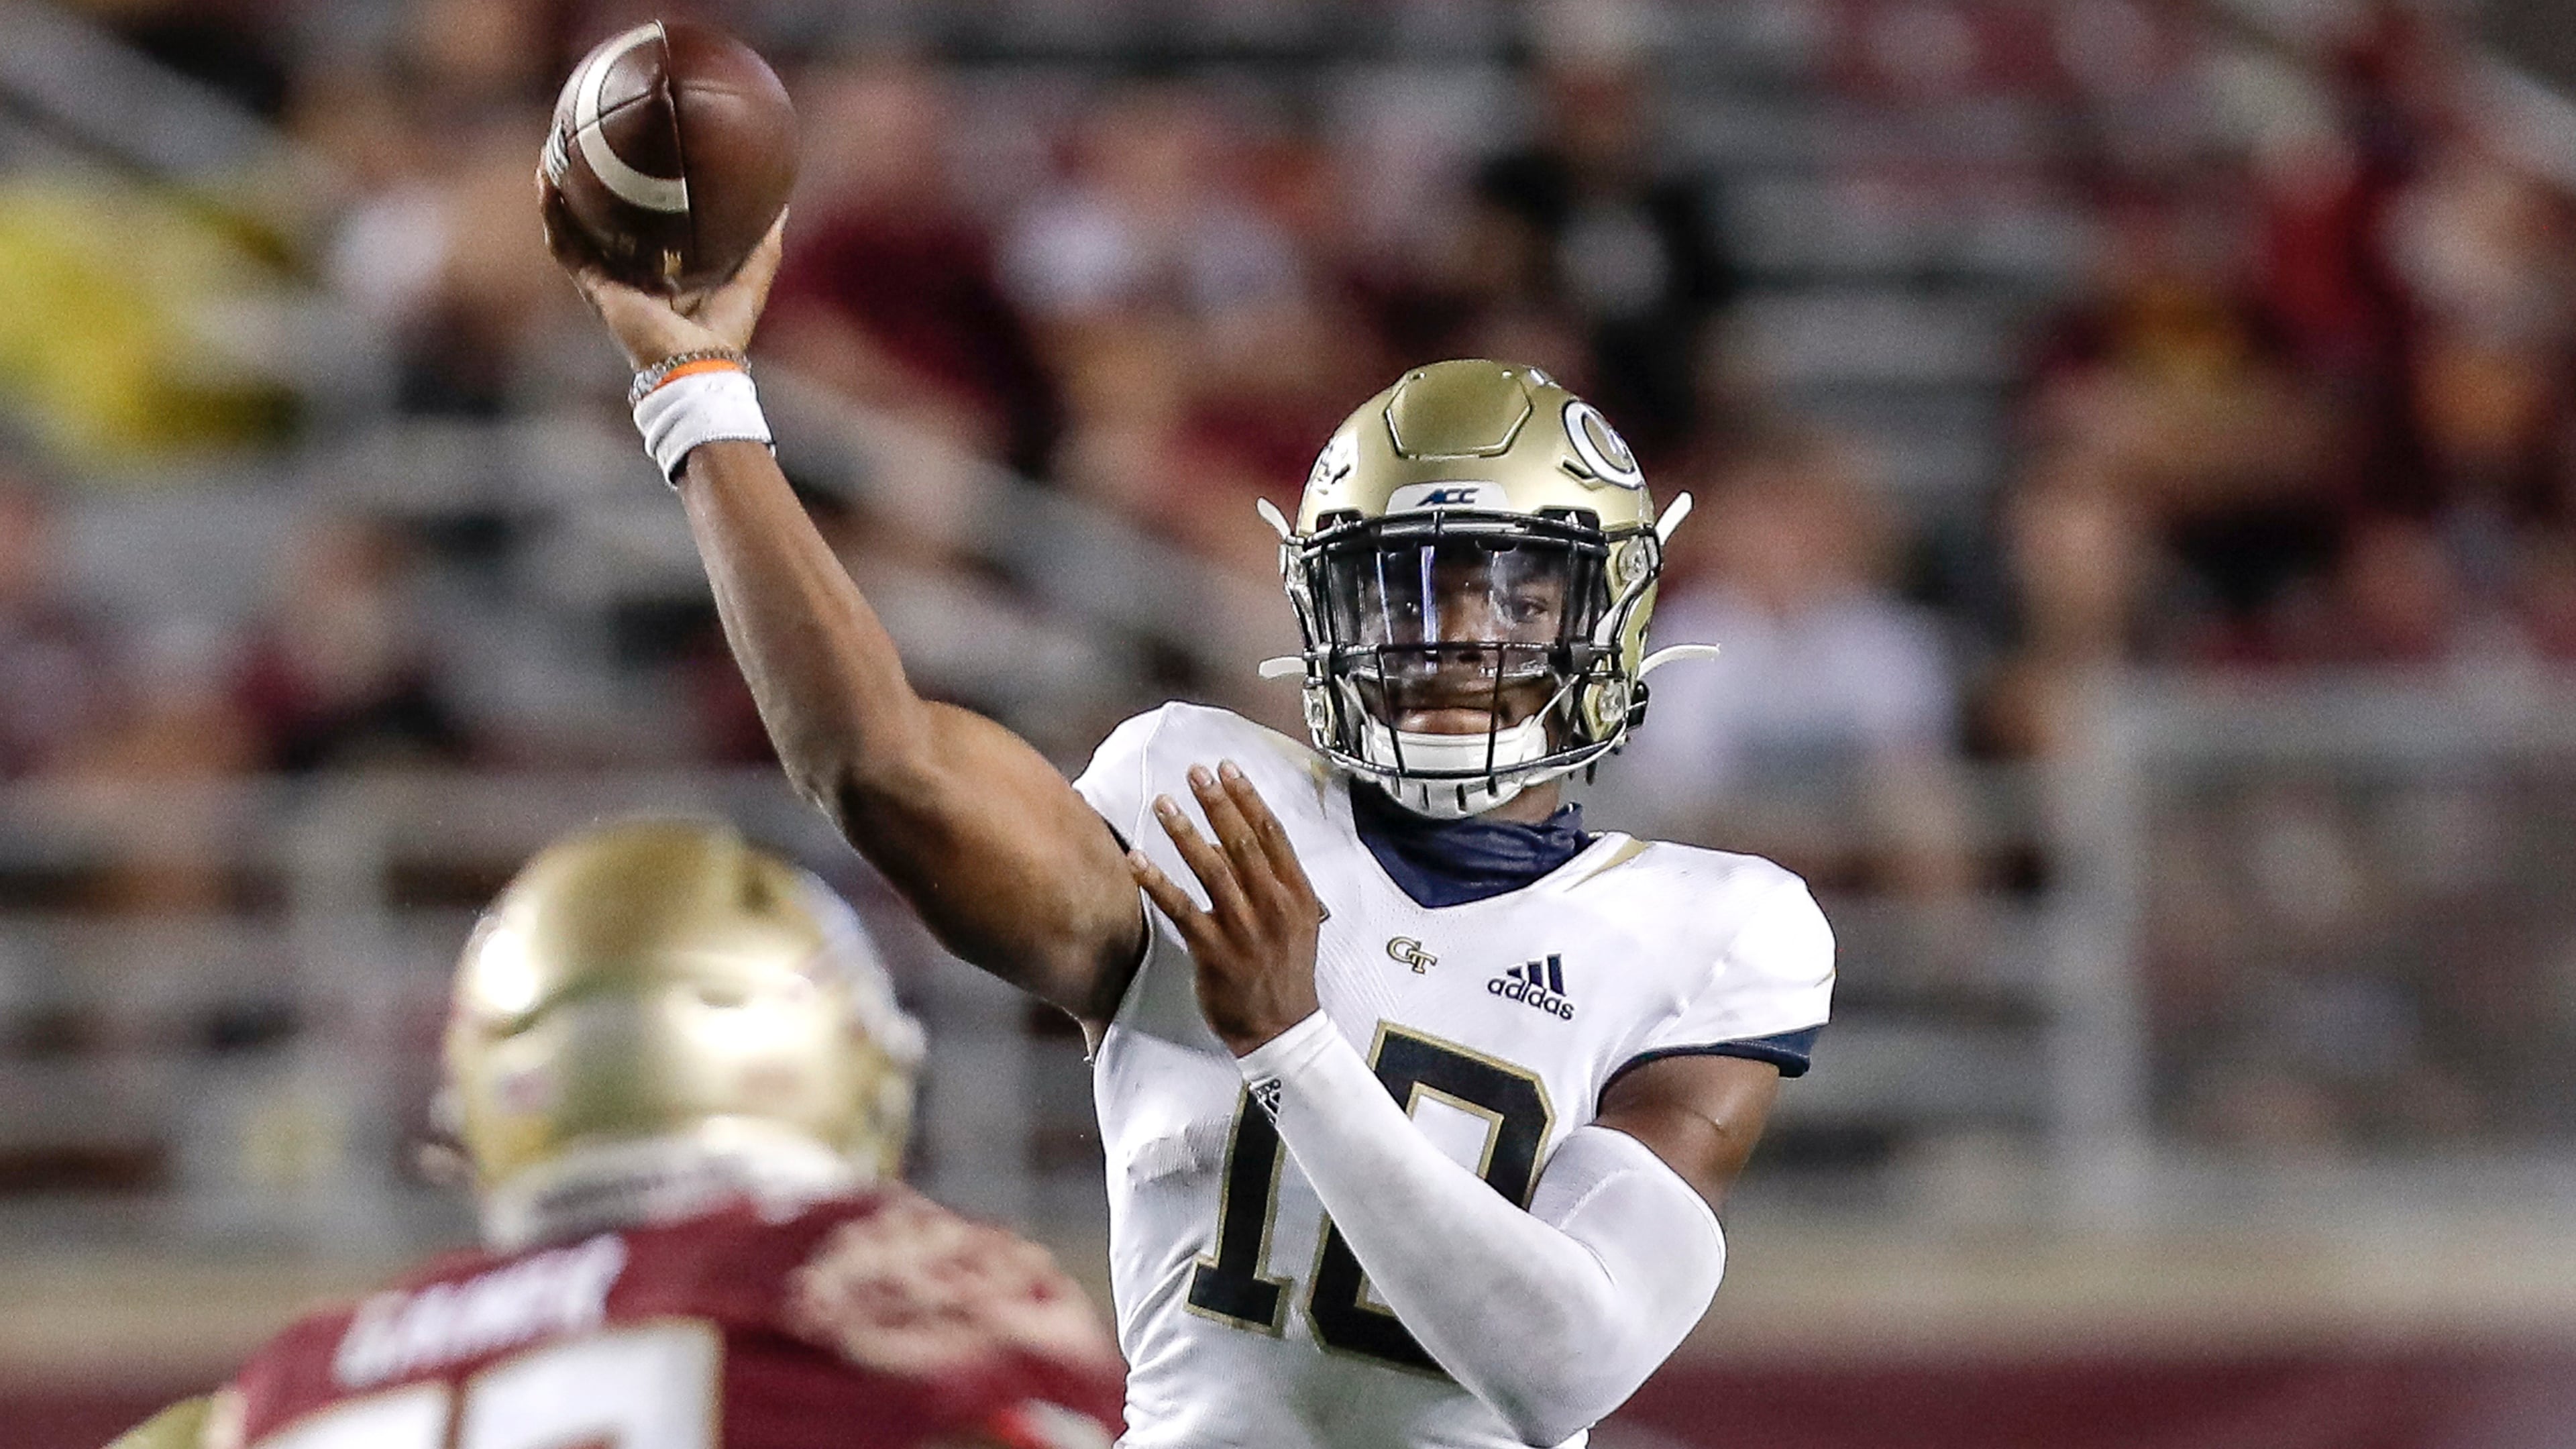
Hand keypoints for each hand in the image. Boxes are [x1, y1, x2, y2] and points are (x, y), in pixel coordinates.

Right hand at [538, 173, 786, 370]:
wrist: (698, 365)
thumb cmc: (724, 333)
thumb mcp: (749, 277)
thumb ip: (763, 245)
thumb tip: (780, 206)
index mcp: (658, 276)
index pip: (636, 231)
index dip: (628, 200)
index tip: (626, 160)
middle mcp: (627, 278)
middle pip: (595, 227)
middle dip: (584, 191)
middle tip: (579, 148)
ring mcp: (606, 284)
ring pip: (570, 231)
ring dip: (558, 195)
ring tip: (550, 154)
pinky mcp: (595, 289)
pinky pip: (565, 246)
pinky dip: (553, 214)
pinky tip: (547, 181)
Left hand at [1130, 761, 1324, 1055]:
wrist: (1282, 1028)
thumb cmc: (1285, 972)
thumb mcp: (1297, 922)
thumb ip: (1273, 881)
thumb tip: (1236, 840)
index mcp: (1296, 894)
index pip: (1272, 834)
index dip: (1248, 797)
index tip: (1227, 768)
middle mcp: (1272, 906)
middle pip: (1242, 843)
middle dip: (1217, 803)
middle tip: (1195, 772)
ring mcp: (1243, 929)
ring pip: (1211, 869)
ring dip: (1184, 832)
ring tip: (1163, 803)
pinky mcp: (1213, 951)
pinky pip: (1181, 908)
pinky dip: (1157, 882)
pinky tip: (1137, 859)